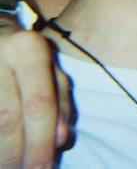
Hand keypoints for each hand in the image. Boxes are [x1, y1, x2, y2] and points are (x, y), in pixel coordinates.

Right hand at [0, 22, 71, 168]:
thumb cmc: (23, 55)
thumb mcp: (49, 69)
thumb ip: (59, 102)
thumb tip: (60, 138)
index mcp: (28, 49)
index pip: (39, 105)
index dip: (41, 143)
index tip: (44, 168)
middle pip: (7, 118)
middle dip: (17, 153)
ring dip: (1, 153)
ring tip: (9, 167)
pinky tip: (0, 155)